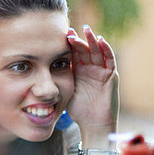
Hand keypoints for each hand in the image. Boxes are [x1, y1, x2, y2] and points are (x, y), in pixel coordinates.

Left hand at [66, 25, 118, 146]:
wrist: (94, 124)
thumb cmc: (79, 111)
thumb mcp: (66, 91)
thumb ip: (59, 79)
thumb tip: (41, 71)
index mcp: (79, 71)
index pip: (74, 53)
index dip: (68, 44)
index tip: (59, 35)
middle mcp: (91, 69)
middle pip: (85, 49)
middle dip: (77, 39)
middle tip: (69, 31)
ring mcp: (102, 71)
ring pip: (97, 51)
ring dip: (92, 40)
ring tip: (85, 29)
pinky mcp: (111, 75)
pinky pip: (109, 59)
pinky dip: (106, 49)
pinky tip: (100, 40)